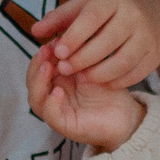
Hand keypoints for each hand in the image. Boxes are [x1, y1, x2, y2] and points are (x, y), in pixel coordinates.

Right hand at [26, 45, 146, 151]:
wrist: (126, 113)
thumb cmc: (108, 87)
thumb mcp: (92, 65)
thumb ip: (77, 53)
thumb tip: (62, 34)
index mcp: (56, 81)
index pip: (39, 66)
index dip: (42, 54)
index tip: (52, 40)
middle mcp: (52, 96)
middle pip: (32, 81)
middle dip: (36, 65)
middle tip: (46, 50)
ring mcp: (57, 111)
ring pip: (36, 99)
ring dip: (38, 82)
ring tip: (48, 67)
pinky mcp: (65, 125)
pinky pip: (50, 115)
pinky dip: (50, 103)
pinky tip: (58, 91)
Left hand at [31, 0, 159, 88]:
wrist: (151, 16)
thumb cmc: (107, 12)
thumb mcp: (84, 7)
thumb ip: (58, 19)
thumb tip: (35, 31)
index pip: (92, 18)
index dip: (74, 37)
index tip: (58, 52)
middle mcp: (133, 14)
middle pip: (107, 42)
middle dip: (82, 59)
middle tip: (64, 70)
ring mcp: (147, 35)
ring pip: (122, 61)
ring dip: (98, 74)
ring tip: (81, 78)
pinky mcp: (154, 55)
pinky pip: (135, 74)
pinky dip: (116, 81)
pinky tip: (101, 83)